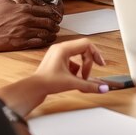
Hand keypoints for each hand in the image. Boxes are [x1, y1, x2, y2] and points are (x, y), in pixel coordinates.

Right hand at [0, 0, 61, 50]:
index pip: (46, 11)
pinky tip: (45, 41)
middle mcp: (26, 20)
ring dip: (51, 34)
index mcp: (24, 9)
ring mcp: (23, 32)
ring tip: (53, 34)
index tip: (56, 16)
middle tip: (56, 26)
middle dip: (54, 25)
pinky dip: (43, 41)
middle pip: (48, 23)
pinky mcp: (19, 43)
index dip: (53, 14)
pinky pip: (36, 42)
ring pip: (44, 33)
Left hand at [0, 38, 118, 116]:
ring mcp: (58, 53)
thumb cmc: (47, 83)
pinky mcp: (56, 60)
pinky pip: (71, 60)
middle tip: (92, 72)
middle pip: (83, 48)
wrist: (33, 89)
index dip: (95, 55)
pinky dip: (75, 69)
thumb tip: (103, 88)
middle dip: (89, 61)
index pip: (86, 45)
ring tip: (79, 78)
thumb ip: (89, 85)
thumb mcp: (71, 83)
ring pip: (77, 55)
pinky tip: (72, 79)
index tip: (100, 65)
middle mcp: (60, 48)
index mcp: (64, 48)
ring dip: (82, 66)